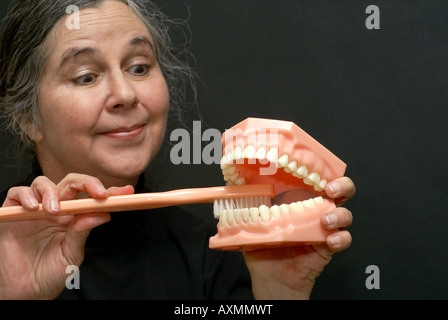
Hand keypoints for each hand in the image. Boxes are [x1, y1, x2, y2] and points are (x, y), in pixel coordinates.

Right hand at [0, 174, 133, 299]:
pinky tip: (34, 208)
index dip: (109, 192)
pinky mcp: (12, 215)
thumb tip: (101, 213)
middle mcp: (55, 210)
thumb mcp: (71, 254)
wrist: (24, 293)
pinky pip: (17, 193)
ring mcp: (34, 211)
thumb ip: (82, 232)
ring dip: (52, 192)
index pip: (91, 198)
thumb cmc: (48, 275)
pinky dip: (26, 196)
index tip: (127, 192)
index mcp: (72, 218)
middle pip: (71, 183)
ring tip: (55, 211)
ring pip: (43, 184)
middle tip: (99, 194)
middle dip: (87, 183)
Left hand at [243, 177, 354, 299]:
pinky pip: (343, 239)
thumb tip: (232, 184)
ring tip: (325, 221)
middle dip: (342, 186)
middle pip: (339, 191)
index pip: (315, 179)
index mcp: (297, 200)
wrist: (270, 278)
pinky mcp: (328, 246)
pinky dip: (341, 238)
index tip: (318, 169)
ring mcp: (323, 228)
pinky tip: (330, 241)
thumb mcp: (251, 222)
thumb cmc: (262, 248)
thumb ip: (245, 204)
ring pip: (344, 214)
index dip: (321, 171)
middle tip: (330, 189)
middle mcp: (314, 211)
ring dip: (339, 214)